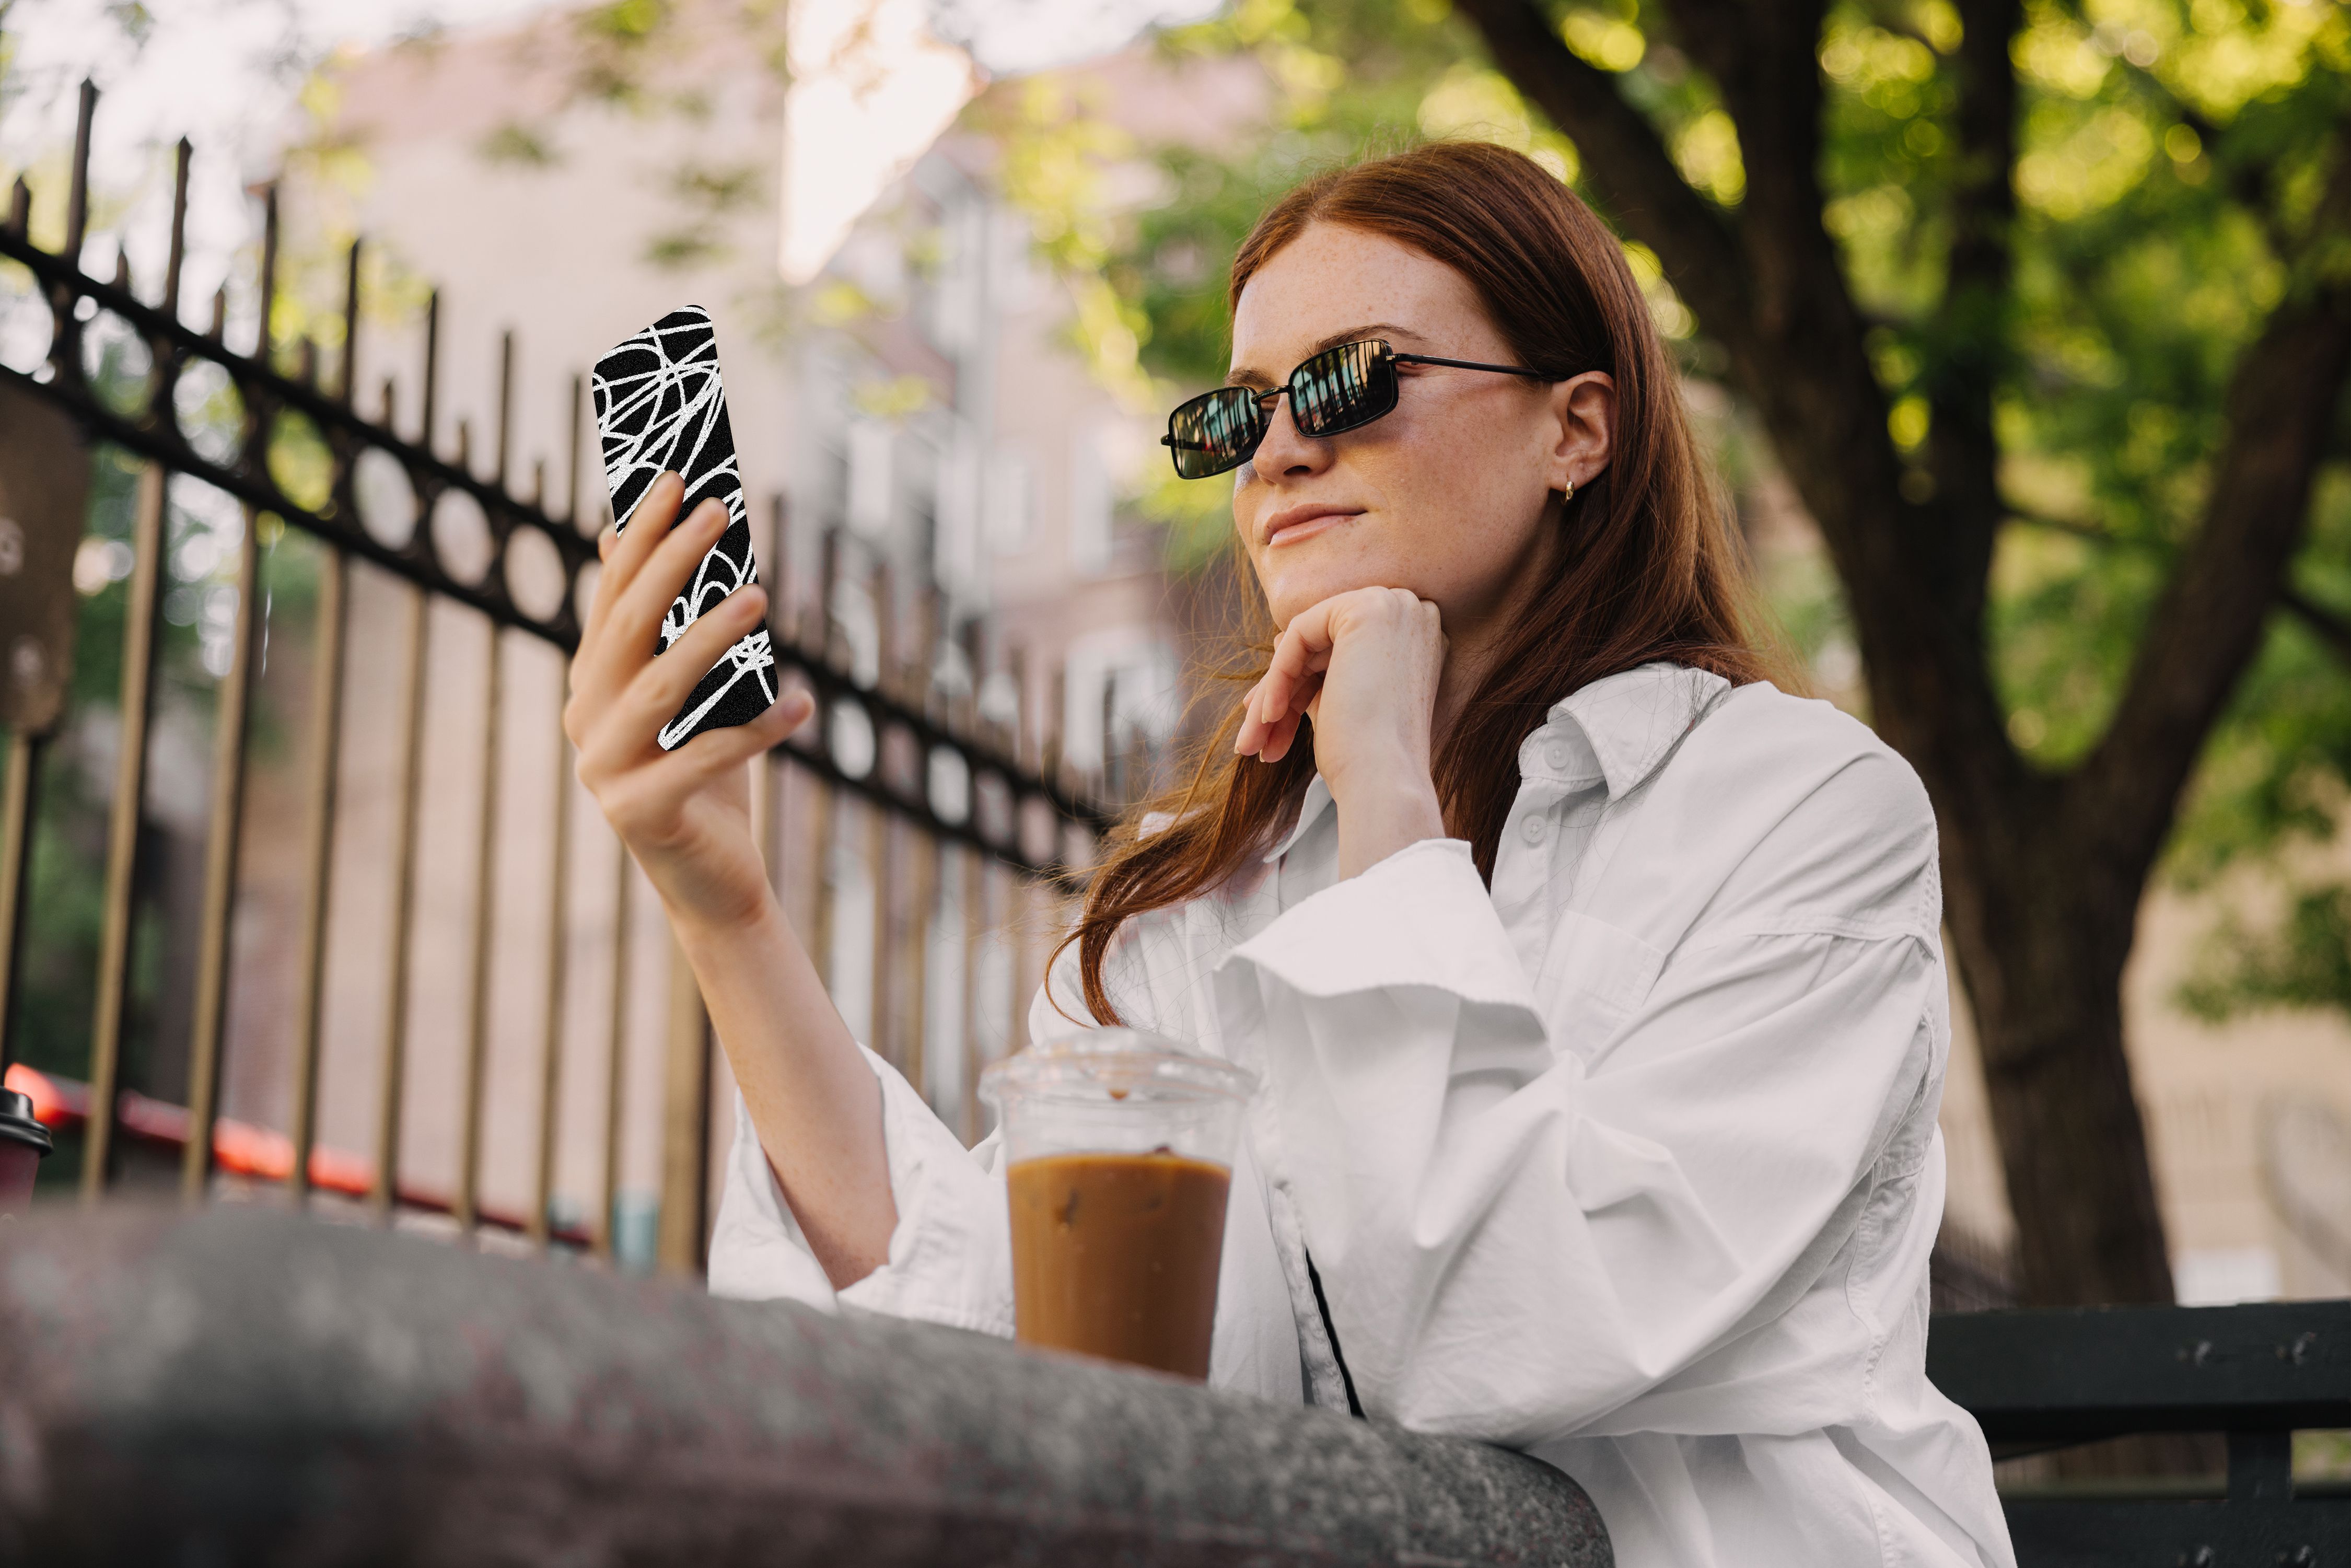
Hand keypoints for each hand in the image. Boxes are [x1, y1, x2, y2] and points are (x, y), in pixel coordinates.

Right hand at [567, 472, 813, 929]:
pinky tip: (804, 701)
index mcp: (590, 684)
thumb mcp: (697, 700)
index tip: (674, 478)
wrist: (714, 881)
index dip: (640, 536)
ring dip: (712, 636)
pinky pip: (706, 757)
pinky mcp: (641, 812)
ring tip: (760, 595)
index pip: (612, 595)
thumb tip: (669, 546)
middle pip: (629, 627)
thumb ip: (677, 635)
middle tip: (718, 511)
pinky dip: (759, 728)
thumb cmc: (710, 776)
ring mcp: (605, 769)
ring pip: (661, 687)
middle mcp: (585, 720)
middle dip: (673, 562)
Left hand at [1235, 586, 1447, 875]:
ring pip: (1307, 643)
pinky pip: (1299, 634)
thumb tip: (1281, 640)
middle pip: (1322, 648)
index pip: (1339, 654)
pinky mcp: (1367, 609)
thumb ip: (1318, 668)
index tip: (1269, 723)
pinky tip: (1268, 717)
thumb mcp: (1339, 702)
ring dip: (1273, 694)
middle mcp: (1413, 613)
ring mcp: (1394, 606)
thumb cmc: (1365, 758)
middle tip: (1251, 741)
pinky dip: (1278, 677)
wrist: (1385, 782)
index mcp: (1416, 640)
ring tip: (1250, 744)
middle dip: (1281, 694)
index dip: (1299, 686)